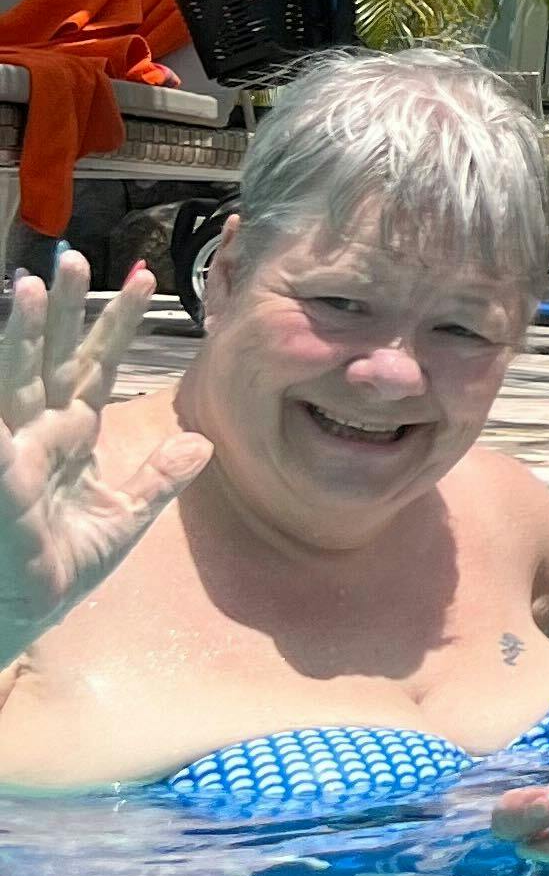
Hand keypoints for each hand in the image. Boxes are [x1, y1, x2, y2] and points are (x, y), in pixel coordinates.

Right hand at [0, 256, 207, 649]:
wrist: (20, 618)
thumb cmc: (57, 570)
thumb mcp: (123, 520)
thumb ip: (157, 478)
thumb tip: (200, 441)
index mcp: (69, 435)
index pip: (95, 365)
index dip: (115, 324)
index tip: (145, 279)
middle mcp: (36, 432)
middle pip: (50, 357)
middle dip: (62, 309)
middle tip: (75, 257)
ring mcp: (10, 451)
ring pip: (14, 379)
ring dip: (21, 335)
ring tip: (30, 286)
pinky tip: (1, 381)